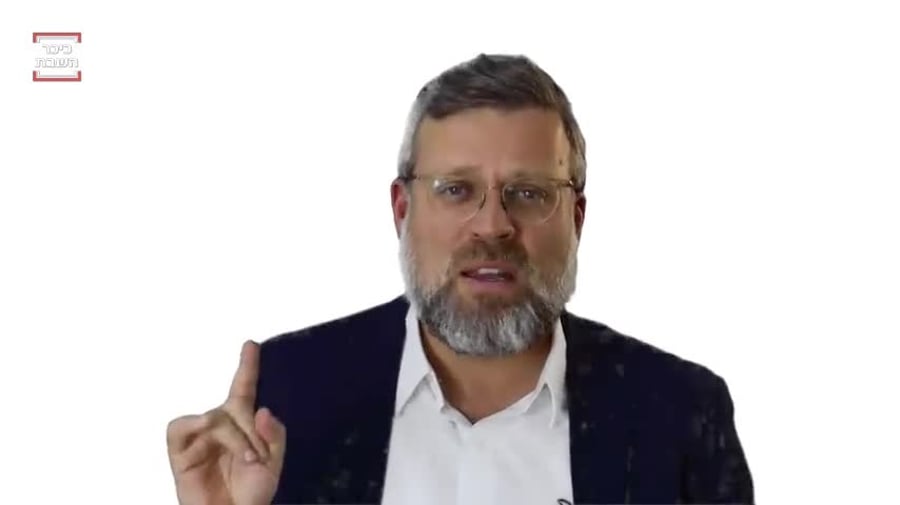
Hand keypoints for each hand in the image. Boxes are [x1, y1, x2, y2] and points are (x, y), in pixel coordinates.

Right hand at [167, 340, 285, 504]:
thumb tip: (263, 409)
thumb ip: (275, 435)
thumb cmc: (251, 493)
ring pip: (215, 418)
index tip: (251, 344)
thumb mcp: (274, 463)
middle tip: (259, 457)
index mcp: (242, 425)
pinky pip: (179, 427)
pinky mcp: (180, 453)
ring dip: (234, 437)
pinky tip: (207, 431)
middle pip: (235, 407)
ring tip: (247, 460)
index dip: (247, 366)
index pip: (243, 390)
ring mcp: (198, 438)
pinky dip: (194, 424)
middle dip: (252, 430)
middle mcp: (219, 426)